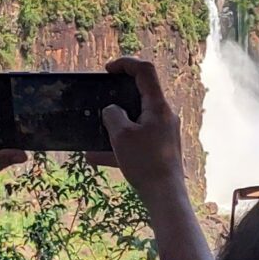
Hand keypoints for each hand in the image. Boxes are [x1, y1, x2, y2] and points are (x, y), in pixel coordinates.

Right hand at [97, 58, 184, 194]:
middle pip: (140, 95)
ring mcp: (164, 133)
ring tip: (94, 133)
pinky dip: (118, 145)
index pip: (145, 71)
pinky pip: (136, 140)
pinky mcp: (160, 149)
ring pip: (136, 120)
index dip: (125, 63)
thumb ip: (112, 115)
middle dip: (117, 96)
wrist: (165, 195)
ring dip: (114, 125)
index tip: (107, 70)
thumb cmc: (145, 163)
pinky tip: (95, 157)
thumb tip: (112, 111)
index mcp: (158, 106)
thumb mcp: (121, 135)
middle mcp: (164, 116)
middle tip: (100, 99)